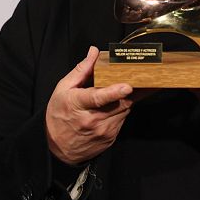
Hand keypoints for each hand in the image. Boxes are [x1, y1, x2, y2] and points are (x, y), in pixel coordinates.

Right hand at [45, 46, 133, 164]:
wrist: (57, 147)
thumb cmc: (59, 115)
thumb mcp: (63, 89)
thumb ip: (81, 70)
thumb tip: (94, 52)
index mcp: (78, 104)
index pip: (98, 98)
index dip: (114, 91)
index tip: (128, 86)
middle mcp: (92, 120)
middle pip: (120, 102)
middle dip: (133, 89)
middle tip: (143, 77)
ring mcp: (103, 131)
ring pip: (125, 109)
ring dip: (127, 98)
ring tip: (126, 89)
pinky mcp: (110, 138)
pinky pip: (123, 119)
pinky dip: (122, 109)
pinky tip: (115, 105)